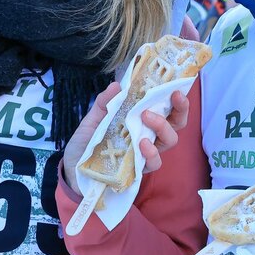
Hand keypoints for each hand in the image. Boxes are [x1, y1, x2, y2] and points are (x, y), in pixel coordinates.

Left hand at [61, 83, 190, 193]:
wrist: (73, 167)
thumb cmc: (87, 142)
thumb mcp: (93, 119)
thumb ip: (105, 102)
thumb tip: (117, 85)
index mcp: (142, 120)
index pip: (167, 108)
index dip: (177, 97)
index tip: (176, 87)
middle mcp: (148, 135)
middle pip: (176, 123)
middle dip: (181, 109)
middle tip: (174, 96)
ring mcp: (145, 152)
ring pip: (169, 140)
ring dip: (163, 126)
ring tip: (146, 117)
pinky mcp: (138, 168)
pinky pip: (154, 162)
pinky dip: (151, 152)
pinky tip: (142, 143)